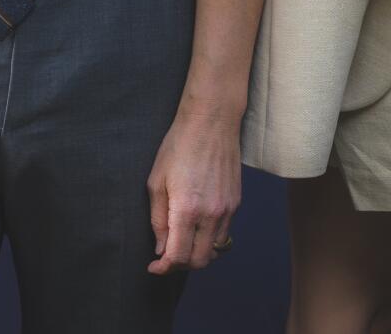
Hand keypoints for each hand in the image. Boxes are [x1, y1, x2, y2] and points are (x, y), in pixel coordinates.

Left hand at [146, 103, 241, 273]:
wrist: (211, 122)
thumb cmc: (178, 146)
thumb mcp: (156, 181)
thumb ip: (158, 219)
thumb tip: (161, 248)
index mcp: (187, 210)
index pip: (178, 256)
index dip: (164, 268)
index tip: (154, 267)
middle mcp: (211, 215)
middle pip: (199, 261)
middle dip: (180, 265)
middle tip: (165, 257)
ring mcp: (227, 210)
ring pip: (214, 250)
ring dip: (196, 254)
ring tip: (181, 243)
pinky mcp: (236, 203)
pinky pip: (224, 234)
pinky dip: (209, 240)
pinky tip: (196, 227)